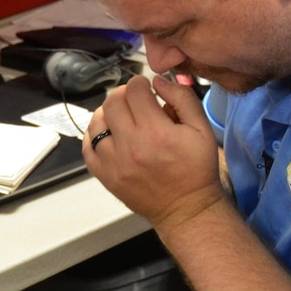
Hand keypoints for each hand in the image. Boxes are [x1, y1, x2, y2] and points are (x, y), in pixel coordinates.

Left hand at [84, 74, 223, 230]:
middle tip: (134, 100)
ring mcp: (114, 163)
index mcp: (156, 132)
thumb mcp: (202, 129)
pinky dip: (95, 135)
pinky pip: (88, 148)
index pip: (134, 91)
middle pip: (112, 103)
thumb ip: (182, 98)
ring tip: (120, 116)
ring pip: (96, 123)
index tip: (146, 89)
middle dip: (123, 94)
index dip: (140, 83)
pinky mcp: (106, 177)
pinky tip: (108, 134)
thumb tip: (158, 82)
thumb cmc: (196, 169)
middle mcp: (130, 146)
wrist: (186, 208)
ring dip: (107, 113)